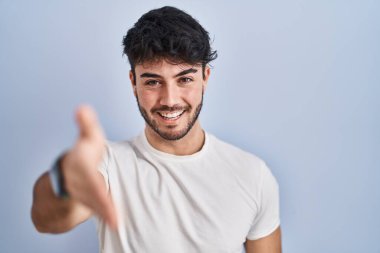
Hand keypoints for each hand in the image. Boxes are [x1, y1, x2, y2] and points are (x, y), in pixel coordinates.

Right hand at [61, 105, 116, 228]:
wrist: (66, 175)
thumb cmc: (83, 154)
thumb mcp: (88, 138)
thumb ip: (87, 124)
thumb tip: (82, 107)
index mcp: (78, 167)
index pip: (88, 177)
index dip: (96, 187)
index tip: (103, 194)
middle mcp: (76, 183)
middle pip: (90, 195)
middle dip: (101, 205)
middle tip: (114, 217)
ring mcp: (80, 196)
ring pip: (92, 205)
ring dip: (104, 213)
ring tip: (116, 222)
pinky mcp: (86, 203)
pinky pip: (96, 210)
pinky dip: (105, 216)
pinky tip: (116, 223)